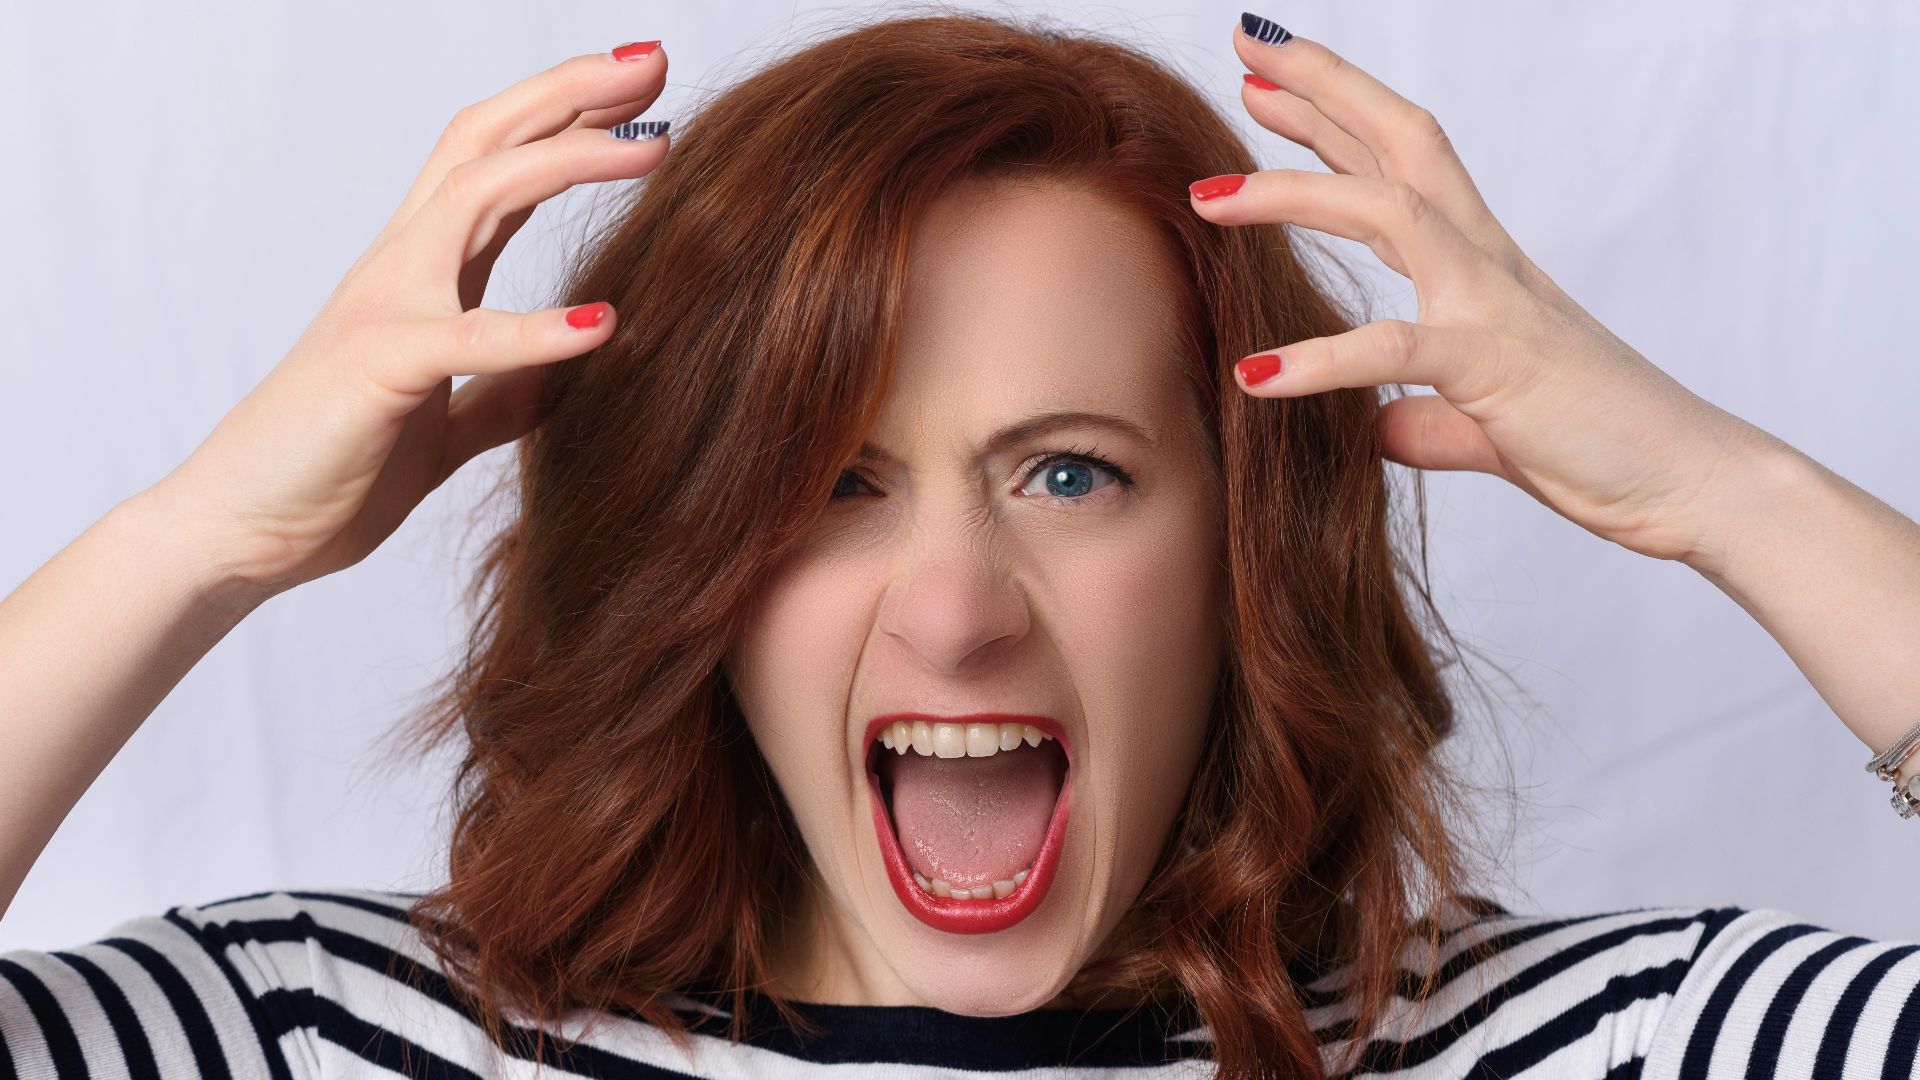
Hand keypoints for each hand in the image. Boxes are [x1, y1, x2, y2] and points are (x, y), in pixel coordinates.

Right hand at [141, 42, 671, 596]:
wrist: (240, 532)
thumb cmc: (328, 471)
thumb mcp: (441, 427)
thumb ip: (499, 395)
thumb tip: (564, 377)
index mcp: (421, 274)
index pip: (499, 164)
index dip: (567, 118)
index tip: (643, 94)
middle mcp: (401, 267)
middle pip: (487, 141)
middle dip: (571, 93)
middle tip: (657, 63)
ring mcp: (385, 307)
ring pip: (476, 193)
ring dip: (568, 162)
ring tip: (654, 153)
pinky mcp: (379, 369)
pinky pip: (466, 338)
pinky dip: (538, 330)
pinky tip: (603, 322)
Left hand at [1189, 17, 1778, 567]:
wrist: (1695, 485)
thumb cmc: (1602, 444)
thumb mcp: (1488, 425)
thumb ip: (1427, 420)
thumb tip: (1380, 431)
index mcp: (1485, 267)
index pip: (1402, 165)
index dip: (1336, 117)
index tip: (1267, 83)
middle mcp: (1489, 265)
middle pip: (1402, 141)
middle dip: (1323, 88)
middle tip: (1246, 45)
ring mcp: (1495, 307)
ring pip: (1390, 210)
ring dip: (1294, 193)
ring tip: (1206, 197)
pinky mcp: (1497, 369)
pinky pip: (1396, 352)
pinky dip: (1322, 359)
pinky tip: (1256, 377)